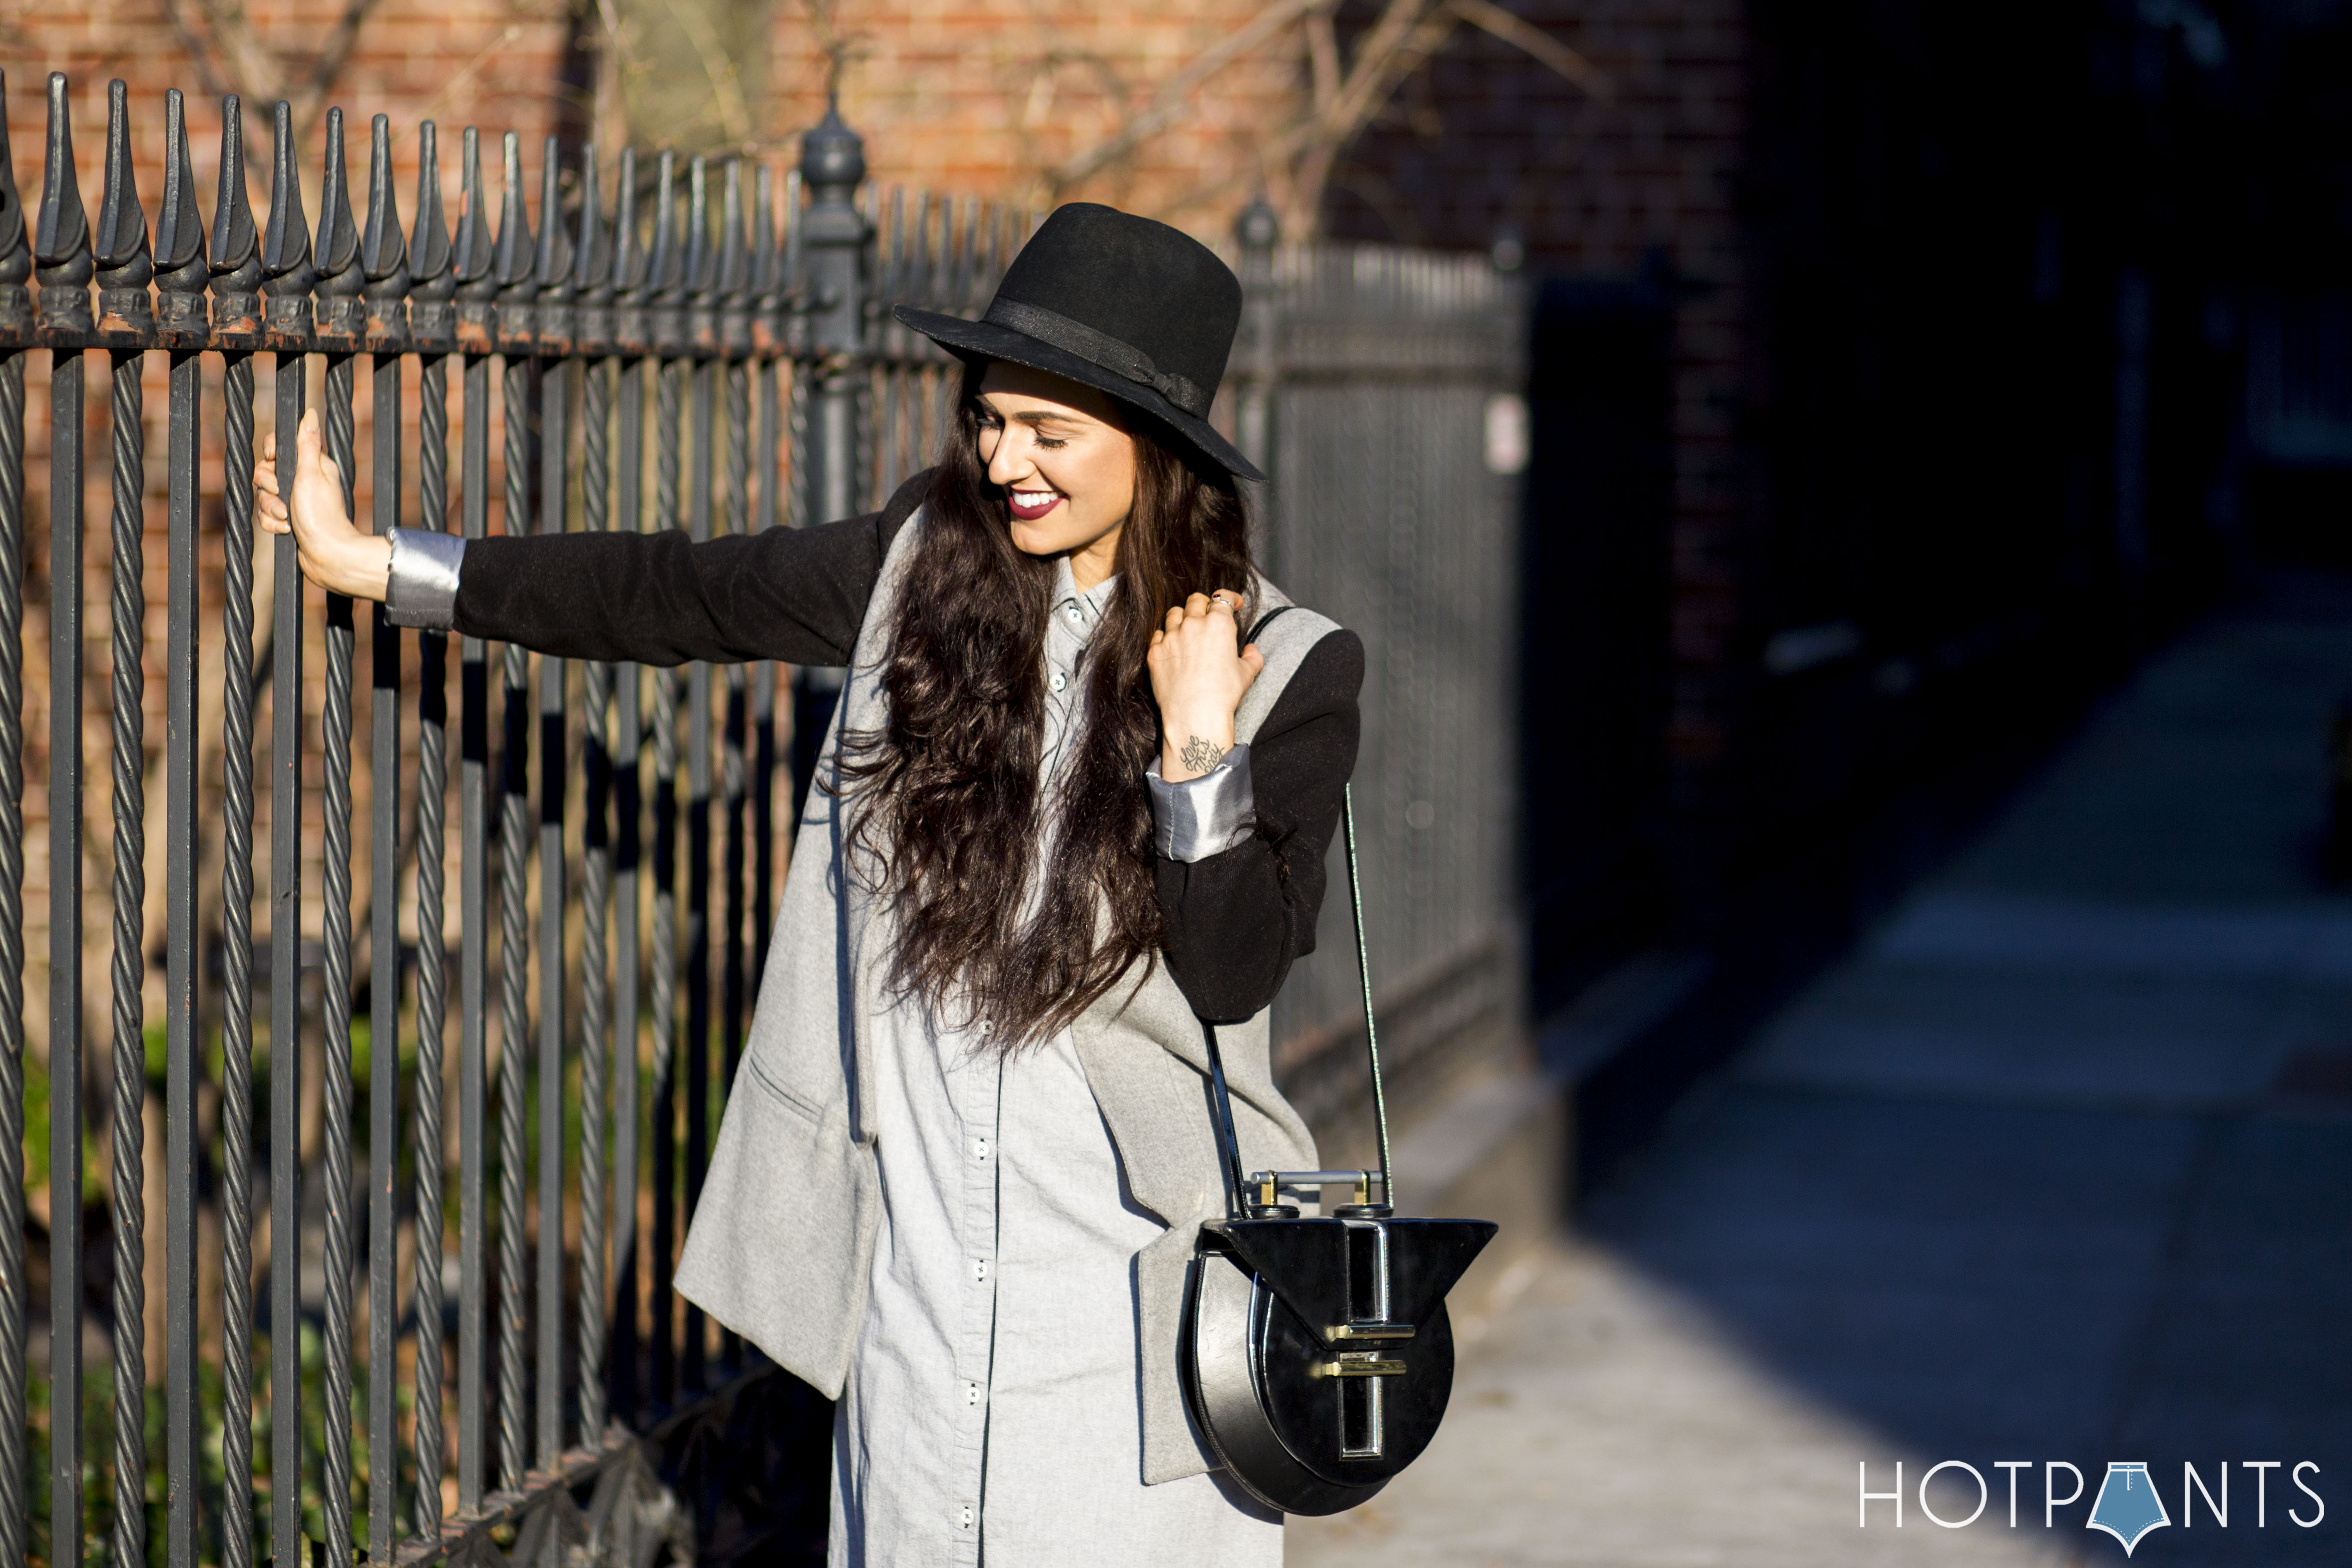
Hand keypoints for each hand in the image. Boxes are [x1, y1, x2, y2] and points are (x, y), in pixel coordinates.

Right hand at [254, 409, 393, 599]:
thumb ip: (306, 444)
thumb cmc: (322, 515)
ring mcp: (294, 501)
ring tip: (287, 517)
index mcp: (312, 465)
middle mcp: (303, 481)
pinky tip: (286, 530)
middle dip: (268, 485)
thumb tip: (310, 412)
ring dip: (271, 508)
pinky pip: (266, 515)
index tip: (272, 459)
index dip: (270, 452)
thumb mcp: (311, 474)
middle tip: (282, 495)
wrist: (326, 556)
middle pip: (265, 471)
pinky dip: (272, 523)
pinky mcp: (287, 519)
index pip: (279, 446)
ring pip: (263, 495)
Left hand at [1147, 590, 1263, 781]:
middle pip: (1195, 600)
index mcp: (1219, 624)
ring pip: (1174, 613)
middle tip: (1208, 615)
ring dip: (1182, 617)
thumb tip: (1251, 650)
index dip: (1229, 598)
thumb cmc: (1224, 695)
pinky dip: (1166, 637)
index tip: (1233, 604)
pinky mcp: (1155, 652)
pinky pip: (1158, 634)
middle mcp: (1193, 624)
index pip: (1222, 598)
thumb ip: (1252, 657)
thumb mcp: (1247, 674)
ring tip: (1188, 629)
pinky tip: (1173, 647)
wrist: (1195, 716)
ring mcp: (1171, 637)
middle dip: (1204, 604)